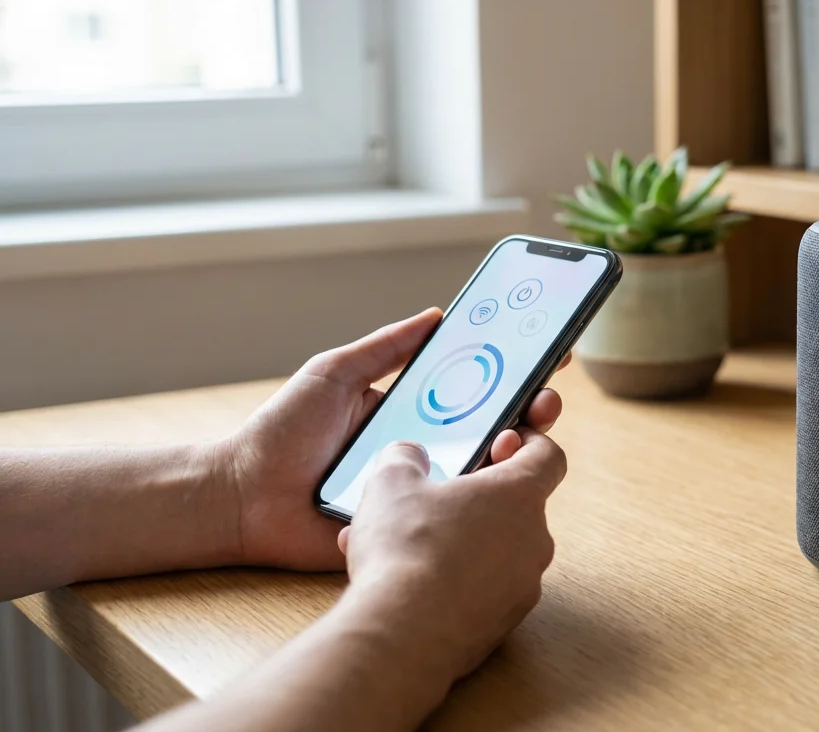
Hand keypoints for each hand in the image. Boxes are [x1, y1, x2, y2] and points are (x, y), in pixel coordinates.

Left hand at [215, 309, 569, 569]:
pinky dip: (482, 501)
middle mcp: (427, 450)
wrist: (243, 498)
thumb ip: (384, 347)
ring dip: (514, 452)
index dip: (515, 372)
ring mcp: (424, 491)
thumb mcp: (335, 373)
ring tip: (519, 433)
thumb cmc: (281, 433)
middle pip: (495, 429)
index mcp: (412, 412)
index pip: (476, 388)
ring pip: (486, 474)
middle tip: (545, 398)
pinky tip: (497, 481)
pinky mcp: (412, 528)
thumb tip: (436, 315)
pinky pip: (455, 517)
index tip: (549, 351)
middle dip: (531, 410)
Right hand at [339, 431, 565, 678]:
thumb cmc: (407, 549)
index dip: (530, 442)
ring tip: (402, 544)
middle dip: (477, 497)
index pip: (548, 457)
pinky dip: (452, 579)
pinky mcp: (502, 623)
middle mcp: (533, 540)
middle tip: (438, 495)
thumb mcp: (392, 482)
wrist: (403, 636)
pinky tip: (405, 582)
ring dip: (457, 540)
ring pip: (493, 550)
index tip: (507, 438)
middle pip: (516, 506)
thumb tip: (407, 457)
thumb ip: (404, 458)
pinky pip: (481, 589)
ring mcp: (522, 586)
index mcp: (519, 495)